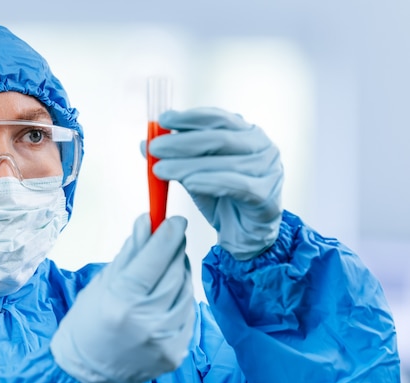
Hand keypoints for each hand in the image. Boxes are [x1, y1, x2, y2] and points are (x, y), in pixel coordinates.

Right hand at [50, 214, 194, 382]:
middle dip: (176, 250)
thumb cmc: (86, 325)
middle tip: (172, 237)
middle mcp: (146, 323)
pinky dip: (180, 299)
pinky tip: (166, 296)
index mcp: (121, 302)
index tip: (176, 220)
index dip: (168, 236)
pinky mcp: (176, 354)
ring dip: (180, 273)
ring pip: (186, 292)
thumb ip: (129, 254)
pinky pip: (188, 314)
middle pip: (175, 273)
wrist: (85, 374)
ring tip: (165, 268)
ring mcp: (165, 341)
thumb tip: (147, 223)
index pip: (153, 260)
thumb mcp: (101, 284)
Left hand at [147, 107, 283, 259]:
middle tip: (155, 148)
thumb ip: (175, 157)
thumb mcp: (195, 173)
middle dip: (182, 142)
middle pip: (219, 138)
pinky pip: (237, 185)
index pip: (218, 118)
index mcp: (247, 133)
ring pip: (225, 162)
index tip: (163, 119)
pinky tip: (189, 183)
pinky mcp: (267, 195)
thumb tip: (144, 144)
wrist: (243, 234)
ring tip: (161, 170)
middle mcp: (262, 147)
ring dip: (188, 165)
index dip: (189, 117)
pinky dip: (210, 182)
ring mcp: (269, 170)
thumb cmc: (222, 199)